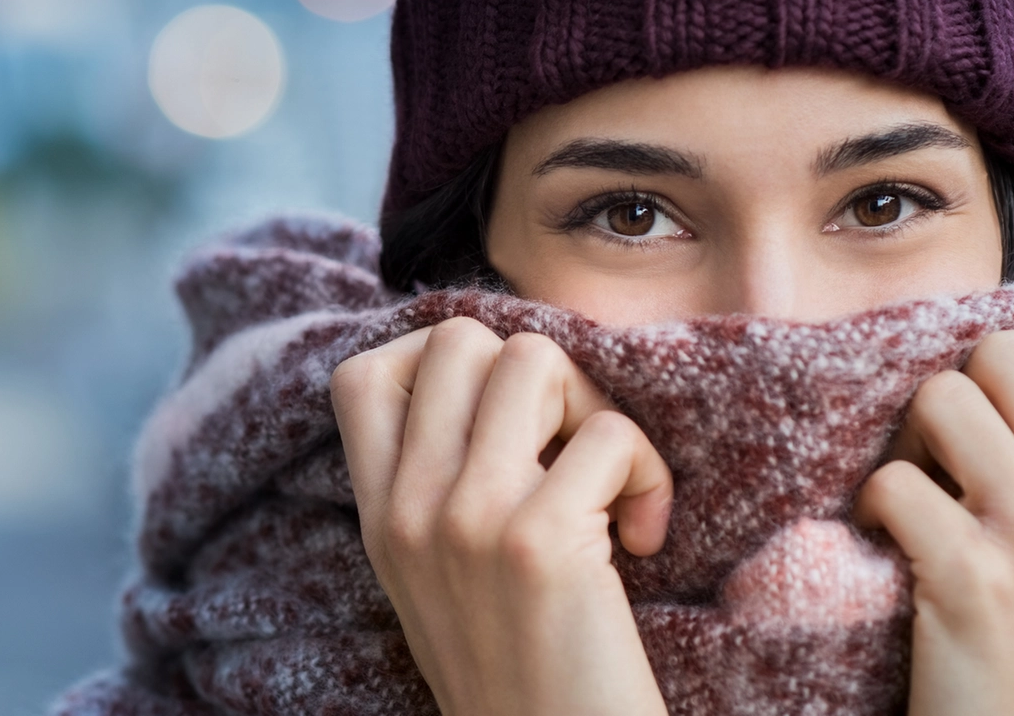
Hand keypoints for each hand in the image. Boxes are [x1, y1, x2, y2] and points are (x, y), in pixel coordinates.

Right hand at [330, 317, 673, 715]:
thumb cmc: (523, 674)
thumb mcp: (438, 579)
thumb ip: (437, 488)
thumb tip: (498, 379)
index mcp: (380, 519)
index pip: (364, 375)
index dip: (442, 363)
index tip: (502, 420)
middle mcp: (409, 510)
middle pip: (461, 340)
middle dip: (538, 376)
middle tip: (569, 449)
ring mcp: (468, 519)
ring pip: (535, 359)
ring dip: (595, 409)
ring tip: (610, 485)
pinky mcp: (539, 541)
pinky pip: (611, 435)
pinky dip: (649, 476)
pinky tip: (643, 539)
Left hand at [855, 317, 1013, 715]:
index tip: (1004, 421)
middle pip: (1002, 353)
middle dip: (959, 394)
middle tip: (947, 457)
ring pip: (940, 397)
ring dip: (909, 444)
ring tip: (919, 496)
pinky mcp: (973, 575)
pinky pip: (893, 480)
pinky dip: (872, 507)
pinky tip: (889, 542)